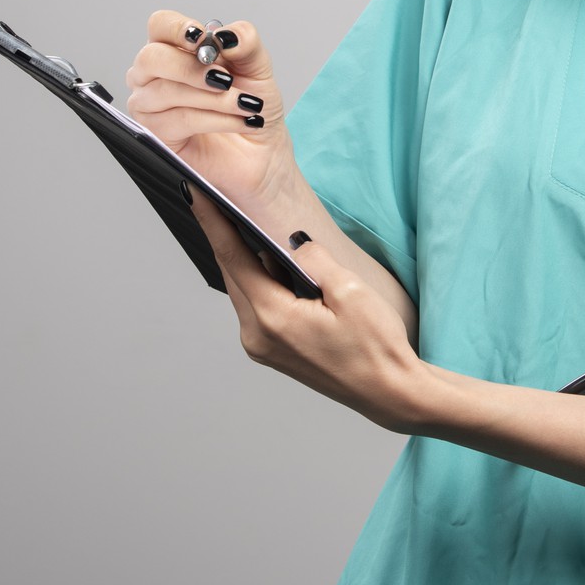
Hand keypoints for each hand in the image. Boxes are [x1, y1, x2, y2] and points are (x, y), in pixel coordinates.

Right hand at [123, 11, 293, 212]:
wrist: (261, 150)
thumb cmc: (251, 105)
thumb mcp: (257, 68)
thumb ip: (245, 42)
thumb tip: (227, 34)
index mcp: (176, 49)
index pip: (160, 25)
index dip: (177, 28)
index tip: (202, 39)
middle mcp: (154, 75)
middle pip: (151, 58)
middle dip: (191, 68)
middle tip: (224, 79)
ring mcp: (150, 105)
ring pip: (167, 91)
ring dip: (214, 98)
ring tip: (245, 105)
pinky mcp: (157, 135)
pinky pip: (179, 120)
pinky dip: (216, 119)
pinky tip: (239, 120)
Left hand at [188, 191, 431, 433]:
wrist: (388, 392)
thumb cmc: (375, 347)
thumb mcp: (350, 291)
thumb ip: (314, 259)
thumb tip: (292, 241)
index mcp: (272, 317)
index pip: (233, 258)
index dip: (213, 222)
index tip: (196, 192)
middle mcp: (257, 335)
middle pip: (233, 274)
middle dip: (225, 236)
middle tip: (219, 200)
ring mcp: (262, 347)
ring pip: (244, 290)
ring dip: (247, 260)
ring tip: (250, 228)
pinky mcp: (272, 351)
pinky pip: (256, 306)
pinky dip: (261, 282)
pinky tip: (277, 267)